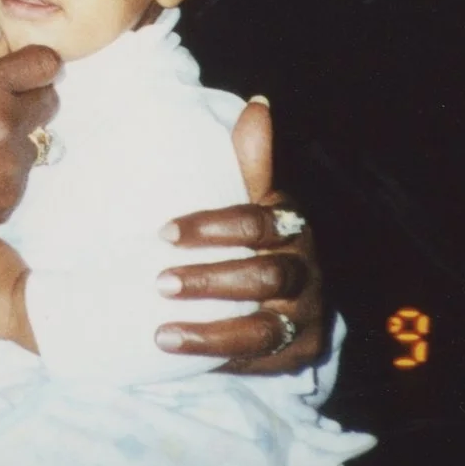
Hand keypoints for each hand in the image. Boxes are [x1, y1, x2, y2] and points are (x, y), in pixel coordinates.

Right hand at [0, 43, 59, 235]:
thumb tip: (6, 44)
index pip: (45, 64)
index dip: (39, 64)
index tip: (30, 69)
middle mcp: (6, 125)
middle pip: (49, 100)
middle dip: (30, 99)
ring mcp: (12, 164)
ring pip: (34, 140)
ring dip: (14, 139)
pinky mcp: (12, 196)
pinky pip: (21, 174)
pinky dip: (3, 172)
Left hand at [152, 97, 326, 374]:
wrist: (294, 291)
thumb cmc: (261, 234)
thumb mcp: (257, 197)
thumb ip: (253, 158)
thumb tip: (259, 104)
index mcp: (292, 227)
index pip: (259, 224)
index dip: (212, 227)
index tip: (163, 232)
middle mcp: (306, 271)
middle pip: (264, 275)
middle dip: (209, 279)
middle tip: (159, 280)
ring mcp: (305, 315)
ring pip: (263, 327)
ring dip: (210, 332)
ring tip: (162, 332)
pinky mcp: (298, 352)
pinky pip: (262, 361)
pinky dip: (221, 358)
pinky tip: (182, 353)